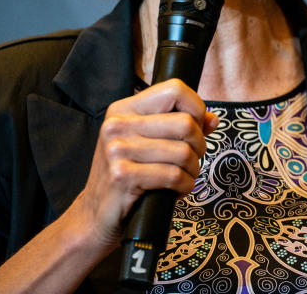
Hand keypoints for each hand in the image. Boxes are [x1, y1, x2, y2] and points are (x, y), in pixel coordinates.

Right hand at [67, 79, 218, 248]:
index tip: (196, 128)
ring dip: (193, 170)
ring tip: (184, 177)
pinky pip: (173, 175)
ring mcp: (117, 149)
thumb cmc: (128, 176)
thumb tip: (212, 119)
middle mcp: (117, 124)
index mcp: (124, 109)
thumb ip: (181, 126)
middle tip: (191, 159)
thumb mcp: (149, 143)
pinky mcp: (122, 175)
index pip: (175, 89)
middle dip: (199, 146)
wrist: (94, 216)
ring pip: (183, 152)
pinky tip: (177, 190)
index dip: (196, 108)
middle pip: (185, 123)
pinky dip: (184, 185)